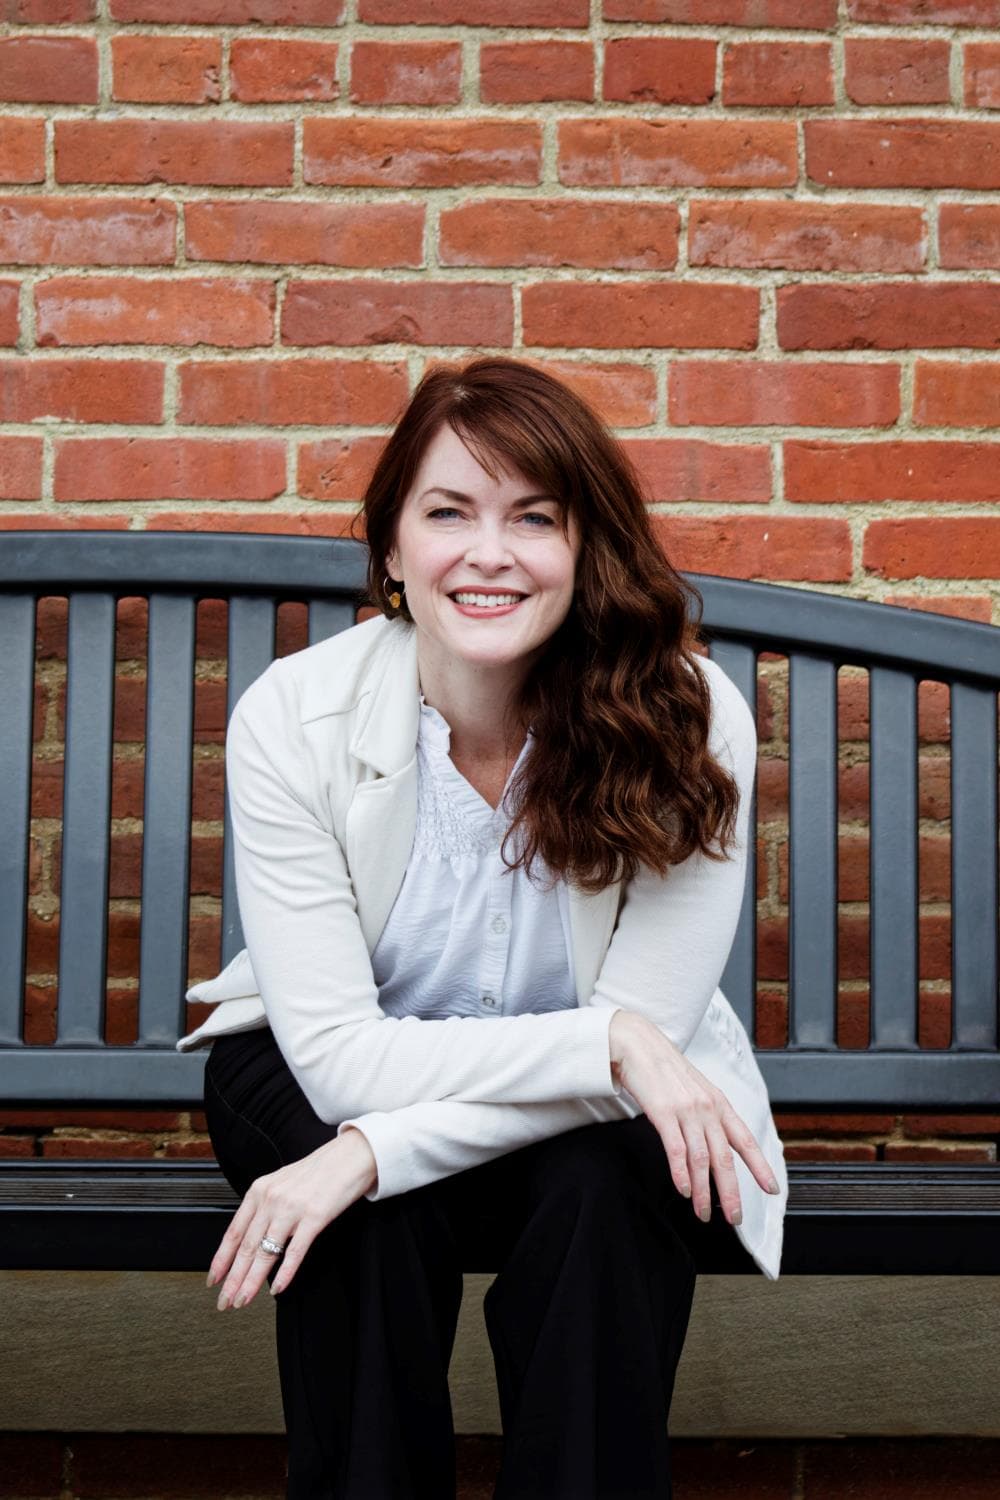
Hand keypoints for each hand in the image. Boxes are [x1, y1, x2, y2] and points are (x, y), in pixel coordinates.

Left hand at [208, 1126, 377, 1308]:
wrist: (350, 1155)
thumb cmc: (318, 1170)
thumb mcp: (281, 1182)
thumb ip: (265, 1206)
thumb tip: (250, 1236)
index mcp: (259, 1190)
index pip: (234, 1232)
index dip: (221, 1260)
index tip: (214, 1280)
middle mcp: (271, 1199)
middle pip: (247, 1247)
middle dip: (233, 1279)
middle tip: (225, 1301)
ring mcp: (292, 1209)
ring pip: (266, 1253)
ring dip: (252, 1282)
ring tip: (244, 1300)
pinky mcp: (315, 1217)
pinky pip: (294, 1251)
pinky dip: (284, 1274)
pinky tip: (277, 1289)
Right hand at [608, 1009, 779, 1228]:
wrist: (638, 1045)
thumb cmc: (665, 1070)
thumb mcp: (696, 1090)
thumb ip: (708, 1115)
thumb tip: (717, 1145)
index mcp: (719, 1103)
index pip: (745, 1140)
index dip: (760, 1166)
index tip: (772, 1188)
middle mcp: (707, 1108)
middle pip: (724, 1157)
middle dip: (731, 1191)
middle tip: (734, 1217)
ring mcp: (686, 1110)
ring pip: (701, 1158)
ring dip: (703, 1190)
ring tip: (704, 1212)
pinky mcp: (663, 1112)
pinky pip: (676, 1149)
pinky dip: (681, 1173)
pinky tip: (683, 1190)